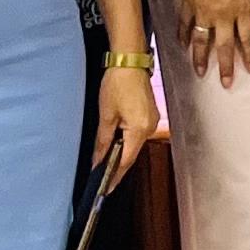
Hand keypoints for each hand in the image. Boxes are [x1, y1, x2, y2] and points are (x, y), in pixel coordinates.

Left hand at [91, 57, 160, 183]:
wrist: (130, 61)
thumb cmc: (117, 84)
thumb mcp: (106, 115)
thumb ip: (103, 141)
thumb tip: (98, 160)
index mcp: (140, 129)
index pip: (126, 160)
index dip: (115, 176)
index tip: (105, 189)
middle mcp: (150, 128)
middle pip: (132, 154)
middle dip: (117, 166)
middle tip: (102, 179)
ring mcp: (152, 121)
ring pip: (134, 144)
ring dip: (121, 152)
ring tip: (106, 163)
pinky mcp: (150, 114)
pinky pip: (137, 134)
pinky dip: (126, 141)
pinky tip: (116, 143)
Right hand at [177, 0, 249, 85]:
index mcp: (240, 7)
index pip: (247, 37)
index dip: (249, 54)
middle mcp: (221, 13)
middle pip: (224, 46)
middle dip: (226, 67)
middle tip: (227, 83)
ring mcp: (202, 10)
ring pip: (201, 40)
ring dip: (201, 58)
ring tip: (201, 73)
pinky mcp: (187, 2)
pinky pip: (184, 23)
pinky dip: (182, 36)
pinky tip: (182, 46)